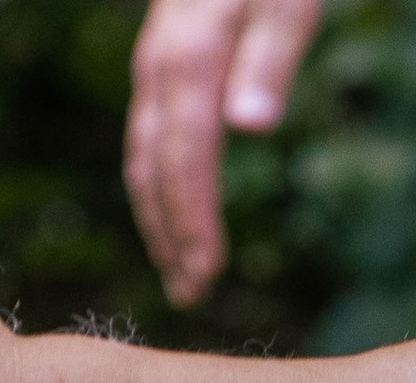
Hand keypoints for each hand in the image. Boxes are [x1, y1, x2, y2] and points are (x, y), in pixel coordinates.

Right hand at [126, 0, 324, 307]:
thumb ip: (271, 57)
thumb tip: (251, 128)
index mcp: (189, 56)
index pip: (185, 160)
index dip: (192, 222)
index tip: (207, 275)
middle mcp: (161, 62)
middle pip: (153, 166)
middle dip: (170, 235)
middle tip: (192, 295)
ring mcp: (156, 58)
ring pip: (143, 153)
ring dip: (158, 218)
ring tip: (180, 270)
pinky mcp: (165, 54)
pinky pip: (150, 134)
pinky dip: (157, 183)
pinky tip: (174, 211)